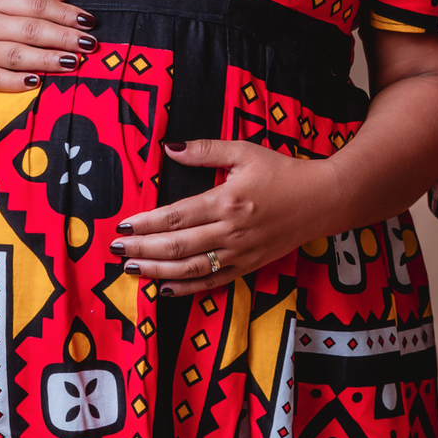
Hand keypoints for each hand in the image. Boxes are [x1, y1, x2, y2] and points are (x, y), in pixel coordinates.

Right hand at [0, 0, 96, 90]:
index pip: (36, 5)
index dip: (65, 13)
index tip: (89, 21)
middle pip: (31, 30)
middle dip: (64, 38)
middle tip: (90, 44)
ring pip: (17, 56)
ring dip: (47, 60)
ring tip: (74, 62)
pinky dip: (16, 82)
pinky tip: (37, 82)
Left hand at [111, 138, 342, 296]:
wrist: (322, 199)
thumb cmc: (282, 172)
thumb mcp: (245, 151)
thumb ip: (205, 150)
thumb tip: (168, 148)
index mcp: (227, 200)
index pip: (176, 216)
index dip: (147, 224)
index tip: (123, 226)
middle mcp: (230, 231)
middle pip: (177, 246)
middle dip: (142, 250)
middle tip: (116, 250)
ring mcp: (239, 253)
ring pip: (190, 269)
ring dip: (156, 272)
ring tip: (130, 270)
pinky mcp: (248, 267)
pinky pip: (212, 282)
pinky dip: (186, 289)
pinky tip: (163, 289)